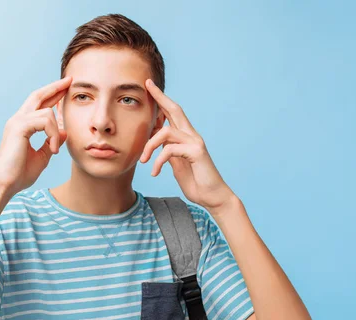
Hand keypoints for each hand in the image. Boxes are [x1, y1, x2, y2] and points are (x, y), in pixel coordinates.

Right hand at [0, 76, 71, 196]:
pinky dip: (53, 135)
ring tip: (55, 149)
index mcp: (21, 125)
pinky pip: (45, 121)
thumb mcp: (42, 157)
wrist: (5, 184)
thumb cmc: (19, 174)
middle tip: (69, 81)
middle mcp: (17, 120)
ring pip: (47, 112)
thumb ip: (52, 142)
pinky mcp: (19, 127)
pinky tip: (53, 149)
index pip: (38, 104)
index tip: (64, 88)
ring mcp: (17, 122)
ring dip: (56, 131)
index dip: (52, 95)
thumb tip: (64, 132)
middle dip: (55, 87)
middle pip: (38, 95)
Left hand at [140, 78, 236, 211]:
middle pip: (175, 110)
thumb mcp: (177, 164)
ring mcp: (195, 143)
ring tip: (143, 161)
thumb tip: (157, 142)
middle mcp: (192, 136)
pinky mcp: (196, 152)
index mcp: (186, 137)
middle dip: (160, 97)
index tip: (149, 86)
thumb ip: (169, 151)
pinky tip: (155, 173)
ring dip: (149, 146)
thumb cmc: (196, 181)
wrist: (213, 197)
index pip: (173, 113)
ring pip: (166, 133)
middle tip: (146, 85)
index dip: (161, 99)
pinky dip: (158, 161)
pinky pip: (170, 150)